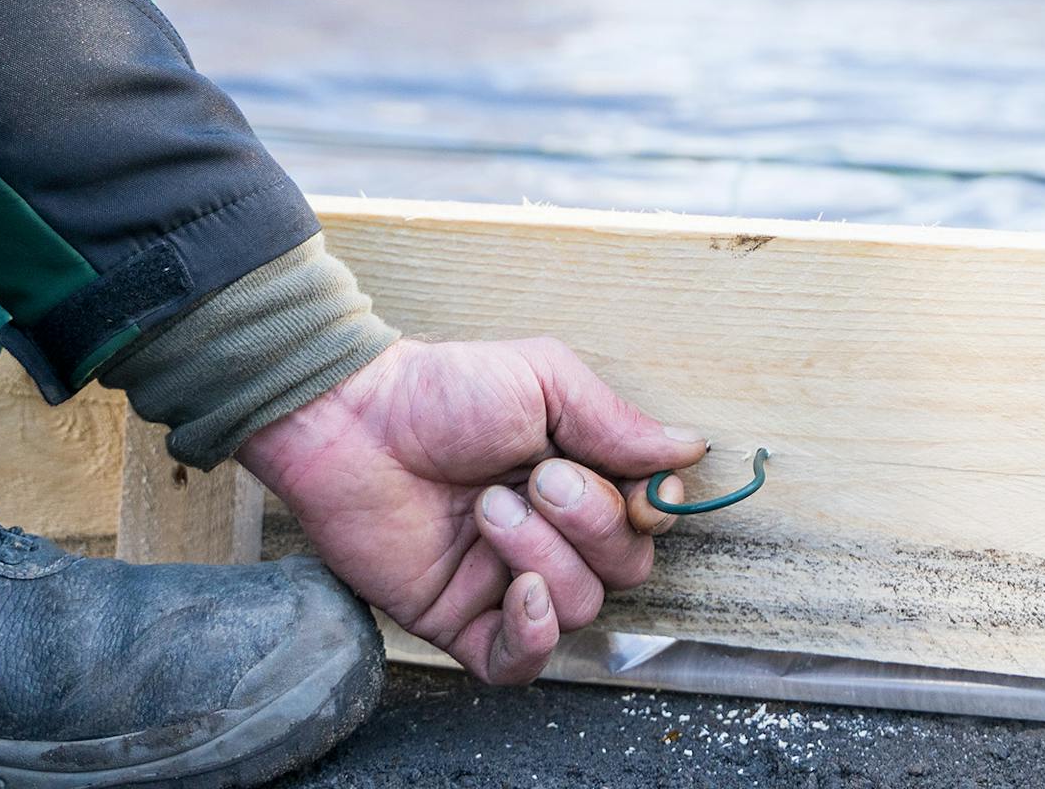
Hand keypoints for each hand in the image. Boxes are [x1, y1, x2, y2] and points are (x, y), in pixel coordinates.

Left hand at [237, 338, 708, 684]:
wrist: (354, 421)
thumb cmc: (447, 389)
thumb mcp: (546, 380)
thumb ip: (617, 423)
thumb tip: (690, 450)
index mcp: (581, 475)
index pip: (649, 521)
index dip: (649, 512)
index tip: (634, 488)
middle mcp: (554, 533)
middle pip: (625, 568)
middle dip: (590, 523)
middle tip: (537, 479)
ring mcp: (508, 580)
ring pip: (579, 609)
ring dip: (542, 556)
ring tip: (488, 509)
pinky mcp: (461, 621)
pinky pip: (520, 664)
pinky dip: (532, 636)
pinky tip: (518, 590)